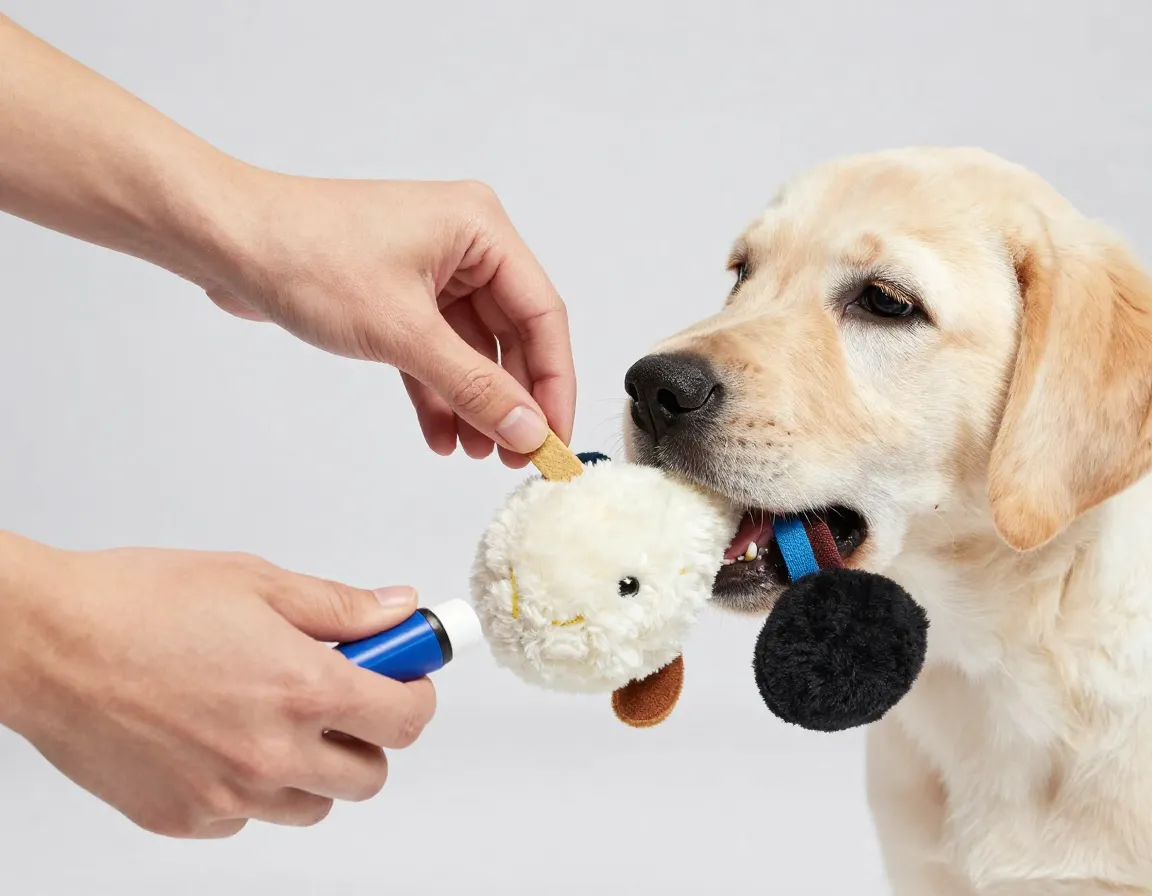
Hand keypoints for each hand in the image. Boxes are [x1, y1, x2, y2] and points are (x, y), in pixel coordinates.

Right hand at [0, 533, 435, 838]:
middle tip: (339, 696)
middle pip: (370, 775)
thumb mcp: (256, 582)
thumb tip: (398, 610)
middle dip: (367, 735)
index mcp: (302, 689)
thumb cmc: (140, 603)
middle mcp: (272, 754)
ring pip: (313, 805)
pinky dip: (251, 788)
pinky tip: (220, 739)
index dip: (415, 694)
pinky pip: (249, 818)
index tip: (405, 677)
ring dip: (314, 767)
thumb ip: (340, 607)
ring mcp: (227, 796)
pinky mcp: (184, 819)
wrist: (48, 645)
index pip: (404, 720)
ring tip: (273, 716)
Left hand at [199, 176, 575, 466]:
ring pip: (473, 350)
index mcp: (480, 229)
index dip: (553, 383)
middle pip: (513, 336)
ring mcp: (430, 270)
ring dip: (475, 402)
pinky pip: (435, 352)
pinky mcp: (398, 295)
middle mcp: (464, 245)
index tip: (554, 438)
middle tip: (517, 455)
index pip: (542, 315)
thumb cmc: (306, 255)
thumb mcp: (404, 332)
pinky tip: (442, 434)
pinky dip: (438, 392)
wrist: (226, 241)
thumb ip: (475, 387)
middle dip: (512, 399)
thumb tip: (529, 430)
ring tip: (477, 453)